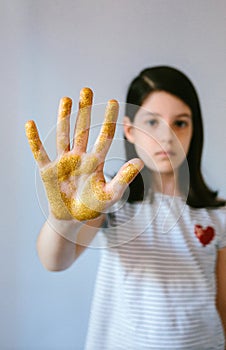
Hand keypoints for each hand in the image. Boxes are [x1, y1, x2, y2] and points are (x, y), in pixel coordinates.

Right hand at [25, 88, 143, 220]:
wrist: (72, 219)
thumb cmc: (92, 207)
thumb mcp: (110, 195)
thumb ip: (123, 178)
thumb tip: (139, 161)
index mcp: (95, 162)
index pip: (104, 136)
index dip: (108, 119)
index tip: (113, 101)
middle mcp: (79, 157)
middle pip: (83, 130)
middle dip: (84, 111)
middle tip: (87, 90)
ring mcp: (63, 162)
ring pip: (64, 136)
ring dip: (64, 118)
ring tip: (66, 99)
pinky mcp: (48, 170)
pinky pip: (40, 153)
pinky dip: (34, 140)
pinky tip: (30, 124)